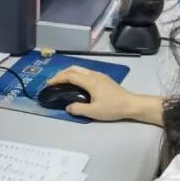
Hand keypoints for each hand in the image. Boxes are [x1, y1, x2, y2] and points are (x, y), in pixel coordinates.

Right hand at [46, 66, 163, 124]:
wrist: (131, 104)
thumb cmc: (113, 107)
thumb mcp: (93, 112)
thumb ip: (78, 109)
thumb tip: (68, 107)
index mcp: (90, 81)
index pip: (70, 75)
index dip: (57, 78)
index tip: (49, 84)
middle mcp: (94, 75)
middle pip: (74, 68)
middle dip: (62, 73)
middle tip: (54, 82)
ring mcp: (100, 75)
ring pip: (81, 69)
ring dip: (69, 73)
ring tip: (63, 82)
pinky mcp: (104, 79)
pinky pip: (86, 72)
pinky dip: (77, 75)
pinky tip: (77, 83)